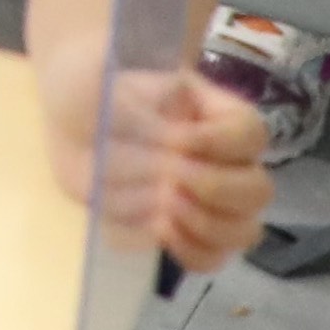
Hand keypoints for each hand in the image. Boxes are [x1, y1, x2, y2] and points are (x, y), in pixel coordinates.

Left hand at [55, 59, 277, 277]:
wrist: (70, 121)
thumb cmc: (97, 89)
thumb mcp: (115, 72)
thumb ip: (142, 86)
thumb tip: (173, 119)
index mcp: (216, 115)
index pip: (251, 133)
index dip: (222, 142)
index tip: (177, 141)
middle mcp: (226, 161)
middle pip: (259, 190)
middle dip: (217, 188)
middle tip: (171, 178)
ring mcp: (210, 203)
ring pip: (245, 230)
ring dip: (208, 224)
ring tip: (166, 207)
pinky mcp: (184, 231)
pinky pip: (212, 257)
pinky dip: (193, 250)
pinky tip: (162, 229)